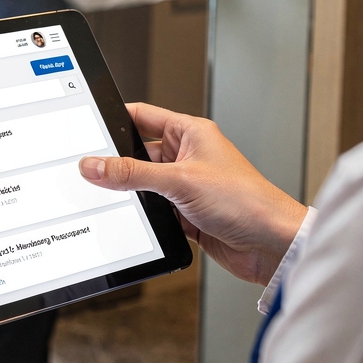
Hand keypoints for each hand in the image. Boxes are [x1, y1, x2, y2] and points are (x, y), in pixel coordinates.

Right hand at [79, 102, 306, 285]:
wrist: (273, 245)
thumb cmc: (247, 202)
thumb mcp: (179, 181)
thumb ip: (131, 173)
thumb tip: (95, 165)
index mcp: (190, 132)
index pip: (142, 116)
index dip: (115, 118)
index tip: (89, 127)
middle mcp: (188, 156)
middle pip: (138, 153)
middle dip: (117, 162)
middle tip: (89, 168)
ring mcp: (186, 185)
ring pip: (143, 184)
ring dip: (131, 192)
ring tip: (108, 197)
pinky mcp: (186, 213)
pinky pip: (152, 209)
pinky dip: (142, 215)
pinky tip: (133, 219)